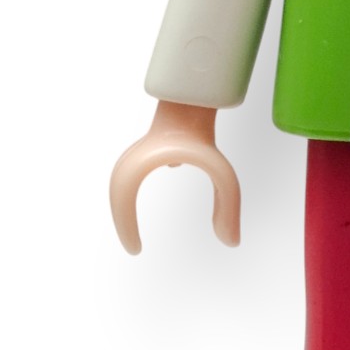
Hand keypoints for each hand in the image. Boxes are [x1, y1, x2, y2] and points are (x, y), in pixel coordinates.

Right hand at [110, 100, 240, 252]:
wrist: (194, 100)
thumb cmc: (206, 135)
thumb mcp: (222, 174)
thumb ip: (228, 205)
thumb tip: (232, 242)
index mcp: (142, 163)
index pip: (122, 198)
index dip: (124, 226)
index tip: (136, 249)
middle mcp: (134, 158)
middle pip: (117, 191)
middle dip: (122, 218)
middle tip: (134, 245)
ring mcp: (138, 152)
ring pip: (122, 182)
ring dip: (125, 205)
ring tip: (134, 231)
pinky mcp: (146, 149)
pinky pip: (131, 174)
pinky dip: (132, 191)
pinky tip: (146, 197)